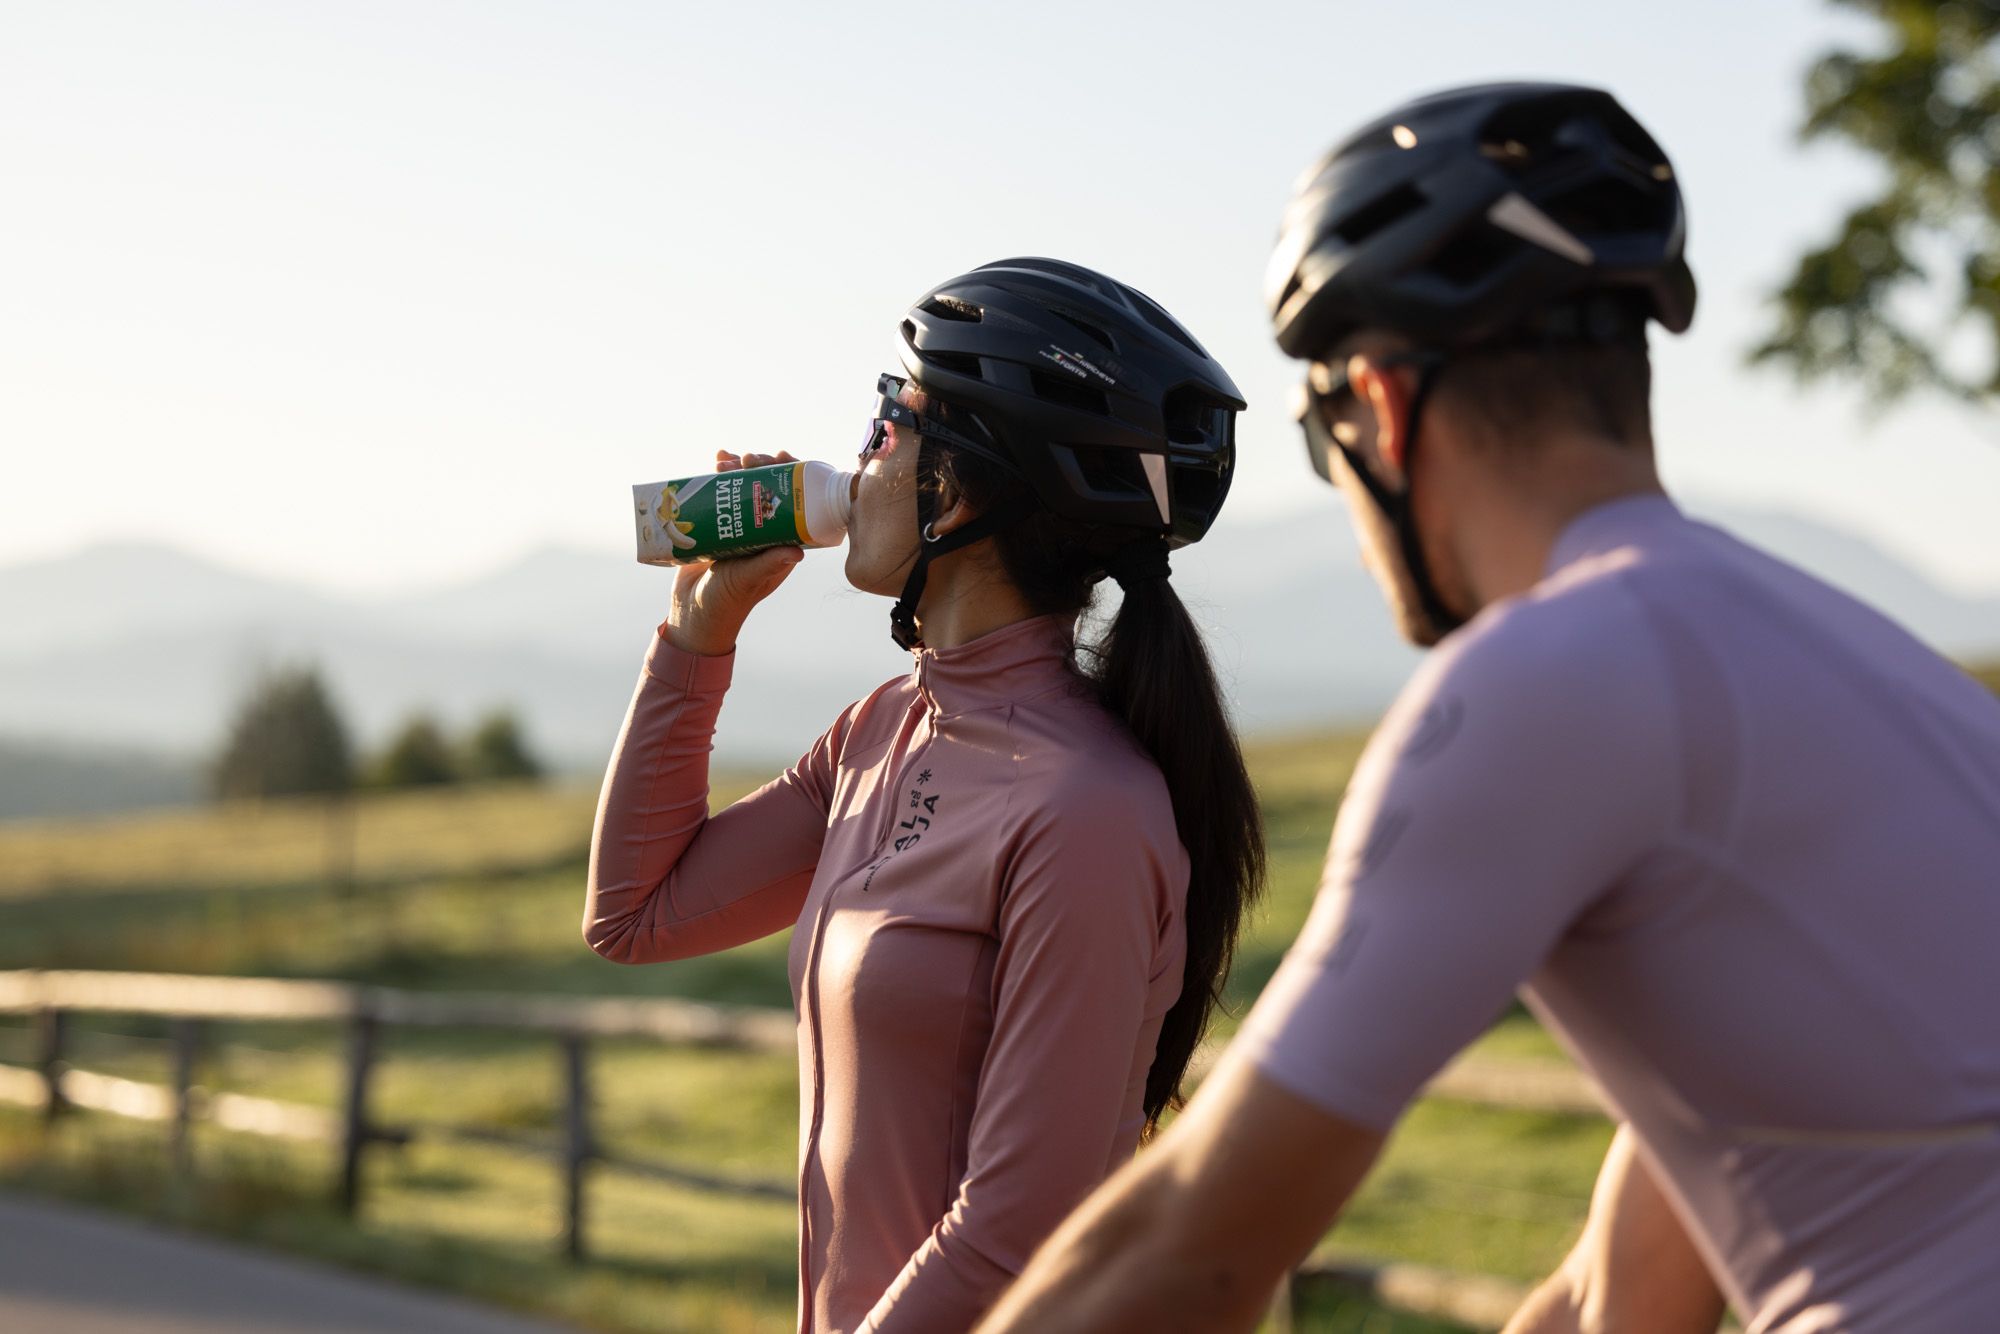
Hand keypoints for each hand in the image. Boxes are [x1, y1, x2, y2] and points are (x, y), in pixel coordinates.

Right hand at [661, 451, 804, 656]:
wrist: (692, 612)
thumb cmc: (727, 602)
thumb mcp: (749, 580)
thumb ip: (770, 565)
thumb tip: (798, 552)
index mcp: (781, 540)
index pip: (795, 501)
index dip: (793, 476)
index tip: (782, 458)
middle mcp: (764, 529)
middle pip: (768, 487)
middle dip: (760, 466)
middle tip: (748, 458)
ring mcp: (739, 524)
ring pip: (743, 486)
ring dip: (737, 467)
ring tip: (725, 459)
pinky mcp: (715, 523)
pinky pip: (720, 493)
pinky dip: (717, 475)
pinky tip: (715, 458)